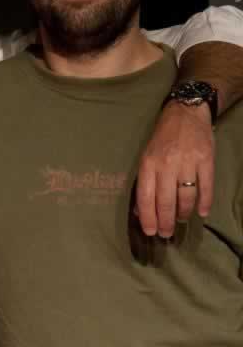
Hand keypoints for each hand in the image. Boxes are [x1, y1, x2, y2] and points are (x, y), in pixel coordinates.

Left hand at [134, 101, 214, 236]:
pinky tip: (202, 213)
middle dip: (165, 221)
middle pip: (165, 200)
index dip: (147, 216)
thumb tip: (140, 208)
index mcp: (148, 164)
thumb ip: (145, 180)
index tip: (149, 231)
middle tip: (166, 234)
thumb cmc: (163, 137)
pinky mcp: (206, 160)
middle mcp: (166, 164)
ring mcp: (188, 162)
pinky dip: (205, 202)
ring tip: (179, 221)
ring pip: (185, 196)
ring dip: (182, 213)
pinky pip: (206, 186)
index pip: (145, 196)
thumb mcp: (146, 155)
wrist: (186, 113)